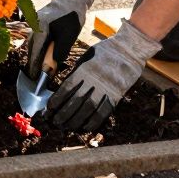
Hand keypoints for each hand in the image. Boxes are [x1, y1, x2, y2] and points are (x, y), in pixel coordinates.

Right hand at [26, 0, 99, 79]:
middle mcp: (35, 24)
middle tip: (35, 74)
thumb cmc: (72, 15)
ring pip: (33, 41)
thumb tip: (51, 66)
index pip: (35, 51)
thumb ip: (59, 51)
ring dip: (35, 53)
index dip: (34, 65)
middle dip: (33, 61)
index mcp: (40, 28)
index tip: (34, 76)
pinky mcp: (40, 19)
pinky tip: (44, 51)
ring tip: (39, 65)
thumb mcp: (69, 36)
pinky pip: (37, 35)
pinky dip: (38, 45)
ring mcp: (36, 21)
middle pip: (31, 46)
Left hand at [44, 19, 161, 131]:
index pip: (67, 87)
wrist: (129, 50)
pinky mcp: (116, 95)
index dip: (57, 99)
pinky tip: (85, 127)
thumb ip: (76, 73)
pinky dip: (93, 122)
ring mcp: (106, 88)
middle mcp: (95, 80)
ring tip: (67, 126)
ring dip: (76, 120)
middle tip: (55, 122)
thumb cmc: (104, 52)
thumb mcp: (86, 57)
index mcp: (85, 68)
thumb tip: (62, 89)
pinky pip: (104, 112)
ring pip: (88, 109)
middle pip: (76, 100)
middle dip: (64, 113)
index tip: (49, 108)